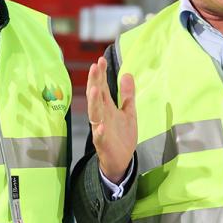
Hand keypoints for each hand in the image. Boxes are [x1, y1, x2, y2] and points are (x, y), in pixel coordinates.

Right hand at [86, 56, 136, 182]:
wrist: (121, 161)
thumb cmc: (122, 136)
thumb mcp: (128, 112)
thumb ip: (127, 95)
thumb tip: (127, 74)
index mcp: (107, 107)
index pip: (102, 87)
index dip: (101, 74)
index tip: (100, 60)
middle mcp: (102, 116)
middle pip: (96, 97)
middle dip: (94, 82)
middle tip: (94, 67)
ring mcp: (101, 129)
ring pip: (94, 114)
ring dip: (94, 102)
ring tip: (95, 89)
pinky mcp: (103, 144)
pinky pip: (99, 137)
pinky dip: (99, 132)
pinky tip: (101, 126)